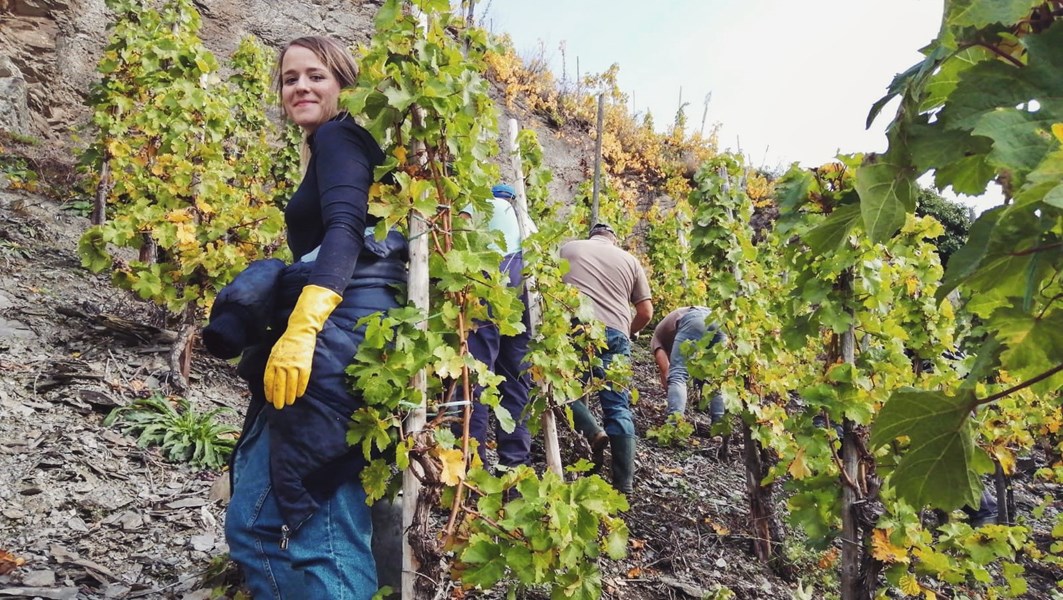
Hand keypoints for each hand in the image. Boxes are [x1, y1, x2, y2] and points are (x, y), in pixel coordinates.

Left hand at [264, 285, 341, 408]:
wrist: (300, 331)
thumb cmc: (286, 342)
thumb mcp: (274, 352)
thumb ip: (272, 365)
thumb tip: (270, 380)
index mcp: (273, 362)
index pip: (269, 381)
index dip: (269, 392)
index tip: (270, 400)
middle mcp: (282, 365)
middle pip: (279, 386)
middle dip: (278, 398)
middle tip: (278, 407)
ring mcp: (294, 365)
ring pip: (290, 385)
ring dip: (289, 396)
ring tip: (289, 403)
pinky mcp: (305, 365)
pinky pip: (302, 381)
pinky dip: (300, 389)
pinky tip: (299, 395)